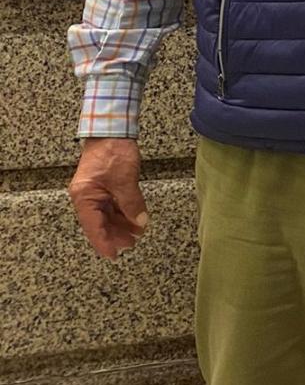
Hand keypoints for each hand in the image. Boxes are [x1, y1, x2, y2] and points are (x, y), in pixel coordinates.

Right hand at [69, 138, 148, 259]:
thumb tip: (140, 222)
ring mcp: (94, 192)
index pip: (94, 228)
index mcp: (84, 198)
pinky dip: (122, 212)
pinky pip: (111, 205)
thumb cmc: (113, 151)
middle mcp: (86, 197)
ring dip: (121, 224)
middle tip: (132, 242)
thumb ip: (132, 203)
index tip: (114, 255)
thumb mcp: (125, 180)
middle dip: (116, 234)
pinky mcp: (103, 186)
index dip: (104, 243)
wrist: (112, 129)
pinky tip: (134, 218)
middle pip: (100, 223)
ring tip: (137, 233)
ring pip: (106, 215)